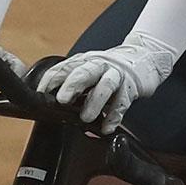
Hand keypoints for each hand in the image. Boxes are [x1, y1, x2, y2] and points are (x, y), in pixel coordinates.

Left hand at [35, 36, 173, 129]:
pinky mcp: (131, 87)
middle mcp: (99, 65)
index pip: (65, 67)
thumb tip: (48, 103)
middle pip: (85, 72)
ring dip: (95, 102)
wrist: (144, 57)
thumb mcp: (88, 70)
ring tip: (85, 118)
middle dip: (72, 85)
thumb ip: (72, 83)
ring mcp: (116, 75)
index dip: (52, 79)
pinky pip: (123, 102)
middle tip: (62, 100)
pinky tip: (108, 127)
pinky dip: (115, 116)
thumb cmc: (108, 69)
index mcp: (84, 61)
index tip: (41, 92)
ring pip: (105, 85)